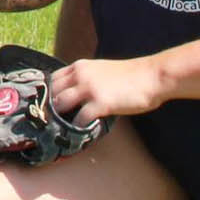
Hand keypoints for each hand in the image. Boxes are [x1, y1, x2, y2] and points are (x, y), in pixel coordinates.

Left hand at [50, 56, 166, 121]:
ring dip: (59, 119)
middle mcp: (80, 75)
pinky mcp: (100, 103)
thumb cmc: (131, 76)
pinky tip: (80, 133)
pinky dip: (77, 128)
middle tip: (50, 122)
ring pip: (60, 104)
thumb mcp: (102, 70)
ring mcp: (89, 88)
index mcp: (80, 66)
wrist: (151, 76)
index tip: (48, 107)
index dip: (48, 94)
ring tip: (61, 130)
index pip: (52, 79)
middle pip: (52, 93)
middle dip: (49, 108)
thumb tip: (76, 95)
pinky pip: (79, 119)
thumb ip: (86, 79)